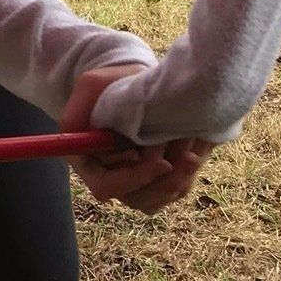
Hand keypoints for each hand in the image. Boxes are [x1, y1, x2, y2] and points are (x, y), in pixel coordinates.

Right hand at [60, 65, 214, 216]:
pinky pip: (178, 187)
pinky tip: (200, 143)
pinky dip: (191, 171)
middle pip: (139, 199)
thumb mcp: (89, 86)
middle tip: (189, 156)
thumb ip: (81, 109)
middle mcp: (112, 177)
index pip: (106, 187)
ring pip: (162, 196)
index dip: (134, 178)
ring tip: (194, 144)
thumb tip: (89, 137)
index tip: (162, 162)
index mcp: (89, 161)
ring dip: (182, 176)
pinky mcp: (159, 178)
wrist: (132, 80)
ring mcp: (137, 181)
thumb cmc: (109, 83)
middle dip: (166, 181)